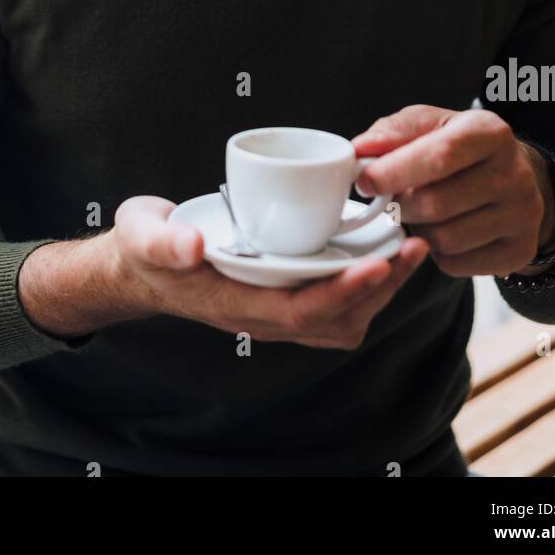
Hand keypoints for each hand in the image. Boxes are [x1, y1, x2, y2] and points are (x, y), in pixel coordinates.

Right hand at [107, 195, 429, 349]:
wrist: (142, 265)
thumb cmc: (145, 246)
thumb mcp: (142, 235)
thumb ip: (163, 241)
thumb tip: (192, 246)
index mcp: (235, 301)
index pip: (302, 312)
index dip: (345, 292)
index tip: (379, 261)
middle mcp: (262, 315)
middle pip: (337, 320)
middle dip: (380, 286)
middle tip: (412, 244)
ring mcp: (275, 310)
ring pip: (343, 318)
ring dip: (381, 287)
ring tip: (408, 246)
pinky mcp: (284, 294)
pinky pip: (337, 302)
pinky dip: (367, 282)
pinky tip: (381, 247)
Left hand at [351, 106, 554, 278]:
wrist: (511, 177)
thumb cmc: (459, 148)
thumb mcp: (430, 125)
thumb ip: (393, 132)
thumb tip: (359, 150)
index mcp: (490, 132)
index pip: (440, 156)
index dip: (395, 172)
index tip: (365, 181)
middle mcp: (515, 173)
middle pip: (436, 204)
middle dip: (401, 205)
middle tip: (393, 199)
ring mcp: (523, 215)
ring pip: (445, 239)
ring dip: (418, 230)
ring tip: (420, 213)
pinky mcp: (520, 250)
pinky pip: (457, 265)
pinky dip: (438, 253)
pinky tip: (442, 230)